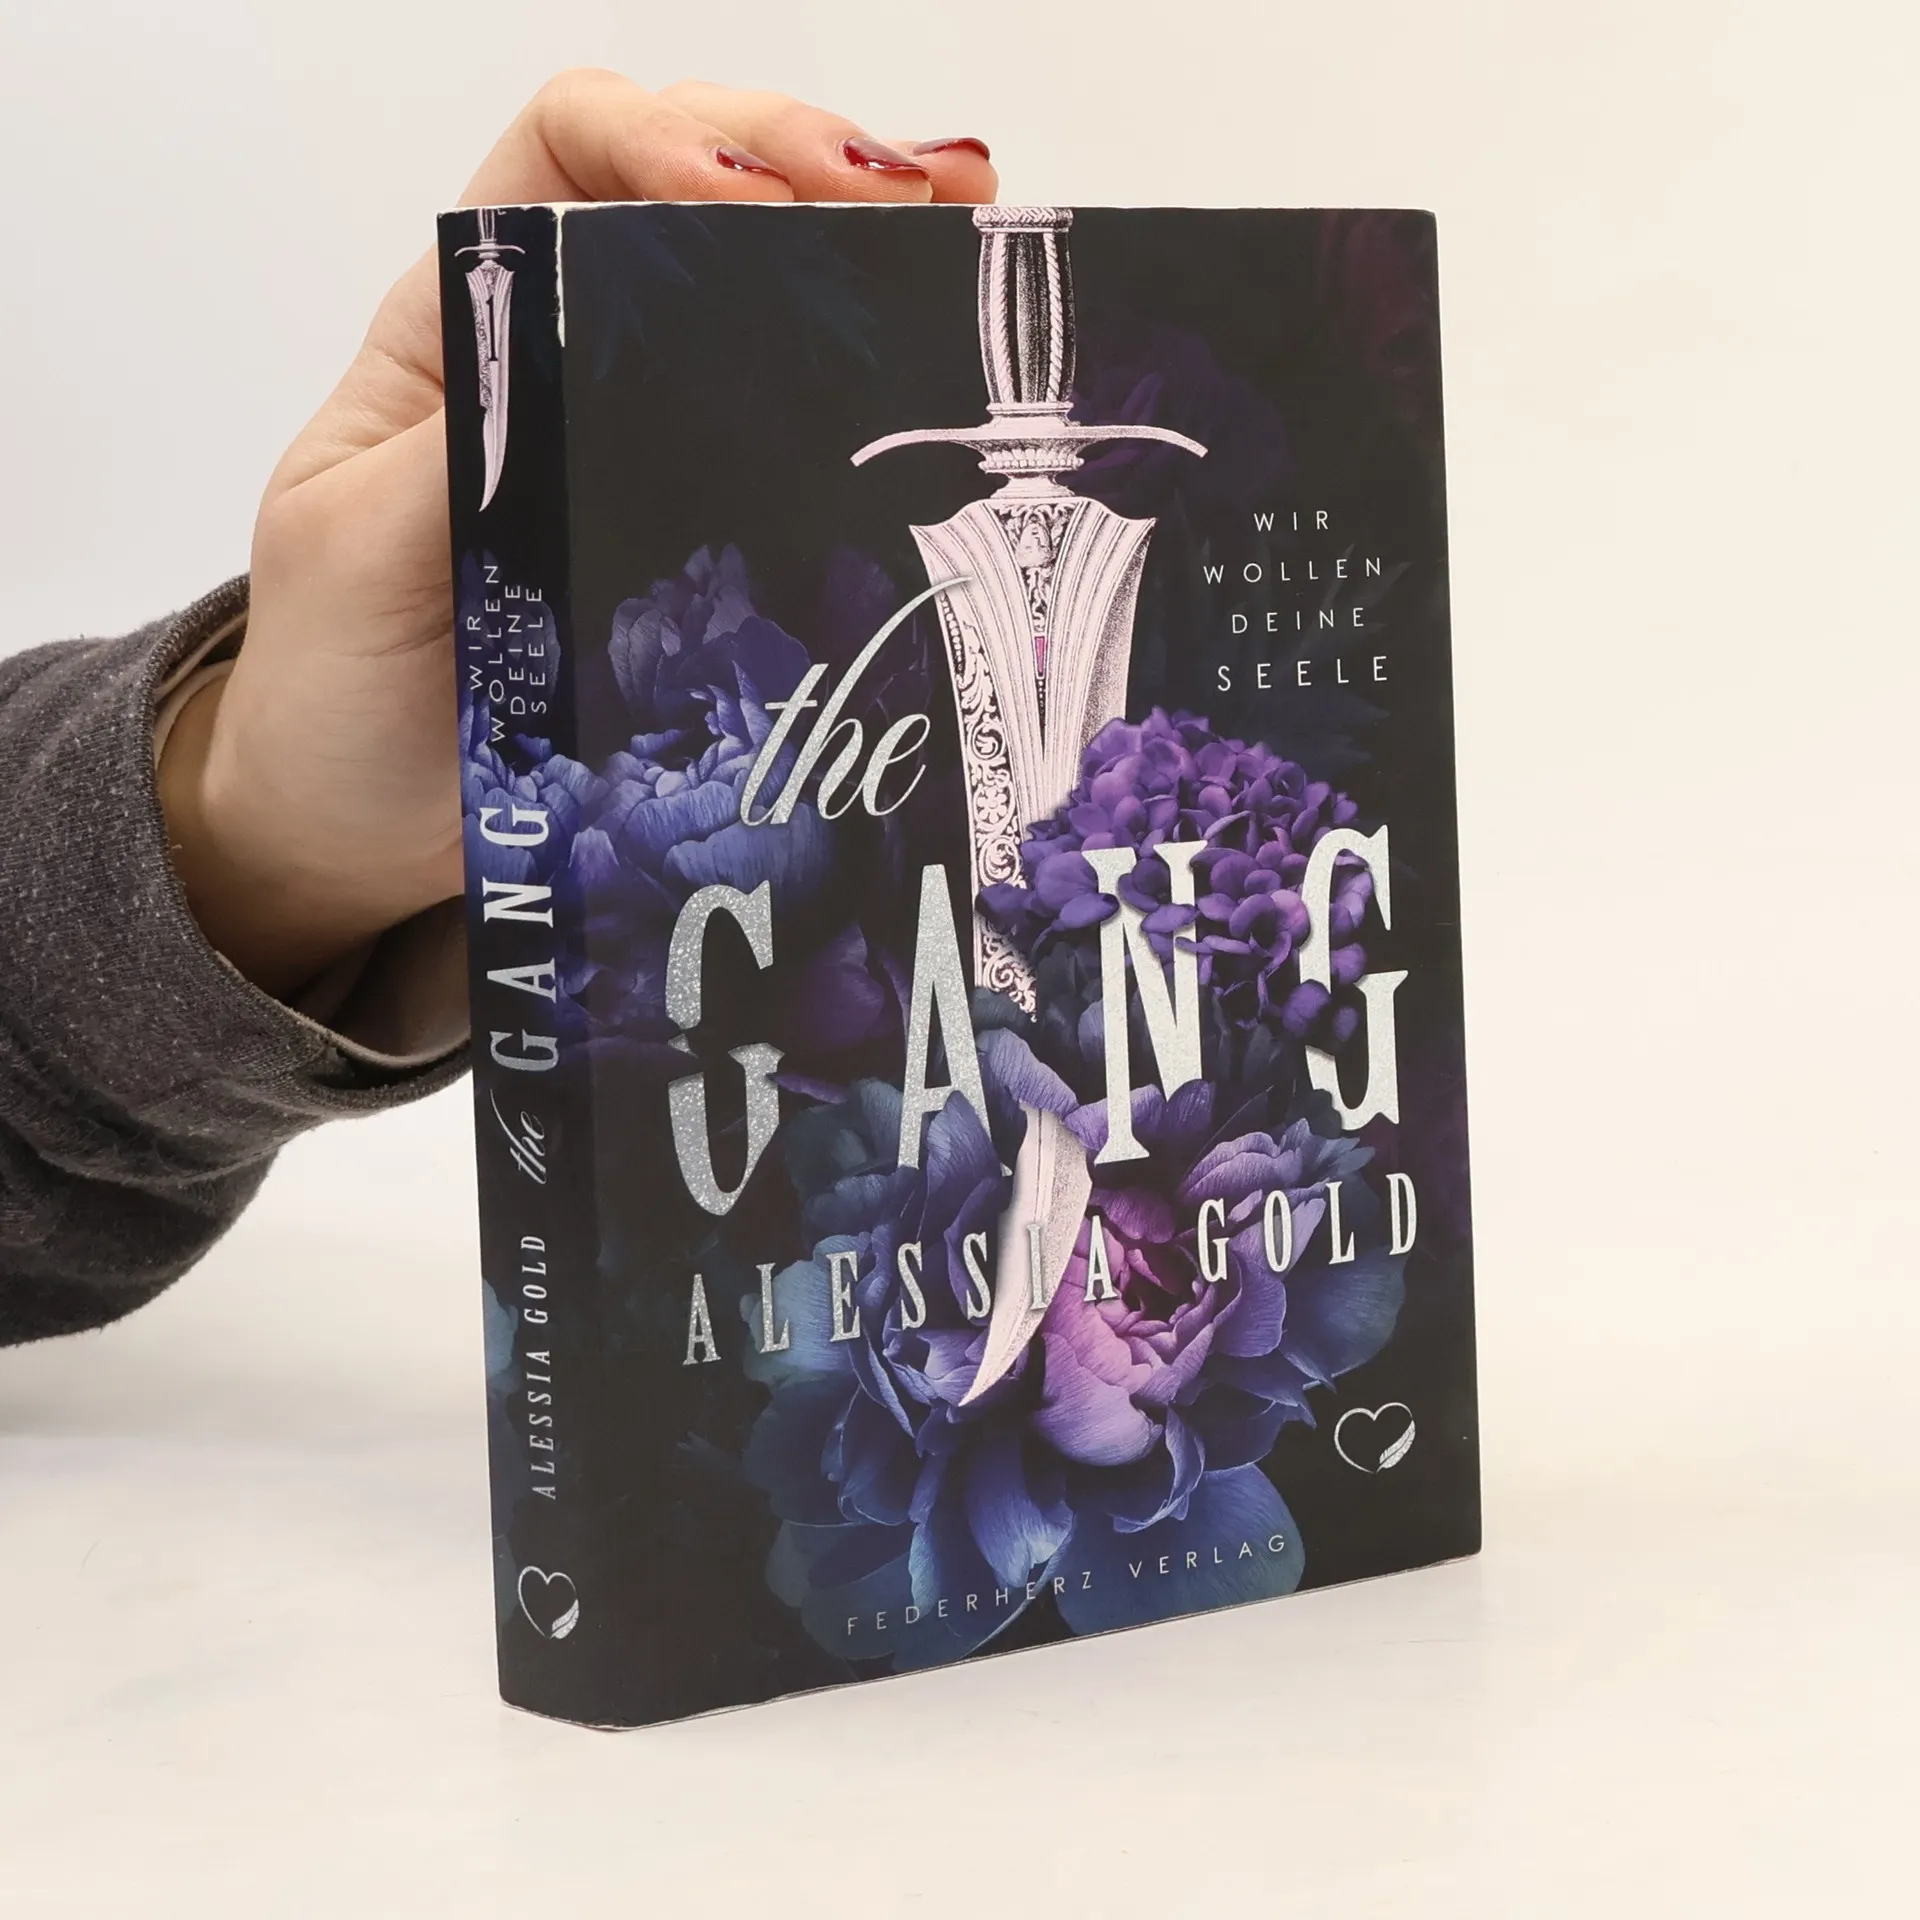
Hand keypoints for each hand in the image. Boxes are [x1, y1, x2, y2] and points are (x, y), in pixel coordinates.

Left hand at [160, 72, 995, 997]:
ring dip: (865, 235)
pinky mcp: (716, 536)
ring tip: (960, 224)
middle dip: (800, 158)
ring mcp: (650, 445)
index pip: (567, 154)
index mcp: (463, 326)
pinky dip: (884, 369)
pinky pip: (805, 428)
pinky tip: (946, 343)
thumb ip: (475, 432)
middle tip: (904, 198)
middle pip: (695, 187)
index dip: (661, 138)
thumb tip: (603, 334)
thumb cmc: (335, 688)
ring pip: (766, 289)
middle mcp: (568, 357)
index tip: (742, 204)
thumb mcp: (361, 543)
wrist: (364, 834)